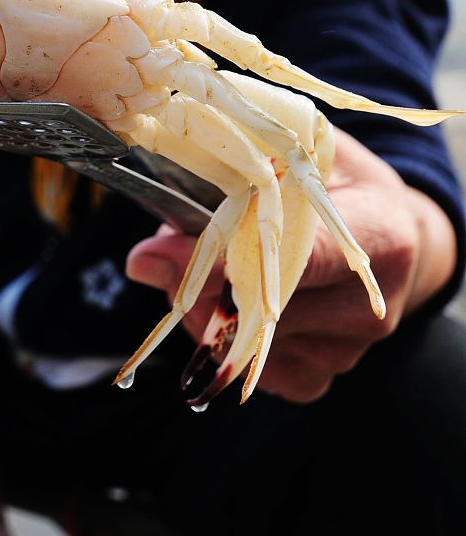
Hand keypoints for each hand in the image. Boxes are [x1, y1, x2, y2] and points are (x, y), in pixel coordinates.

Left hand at [126, 127, 456, 402]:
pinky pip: (243, 369)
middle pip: (260, 309)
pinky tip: (221, 301)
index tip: (164, 252)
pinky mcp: (315, 378)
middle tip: (163, 252)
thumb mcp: (299, 157)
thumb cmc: (336, 183)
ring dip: (203, 309)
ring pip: (242, 345)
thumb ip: (232, 186)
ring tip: (201, 266)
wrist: (389, 233)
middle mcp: (367, 306)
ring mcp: (344, 351)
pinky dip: (218, 338)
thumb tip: (145, 256)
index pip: (300, 256)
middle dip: (198, 282)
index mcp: (380, 235)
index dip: (226, 258)